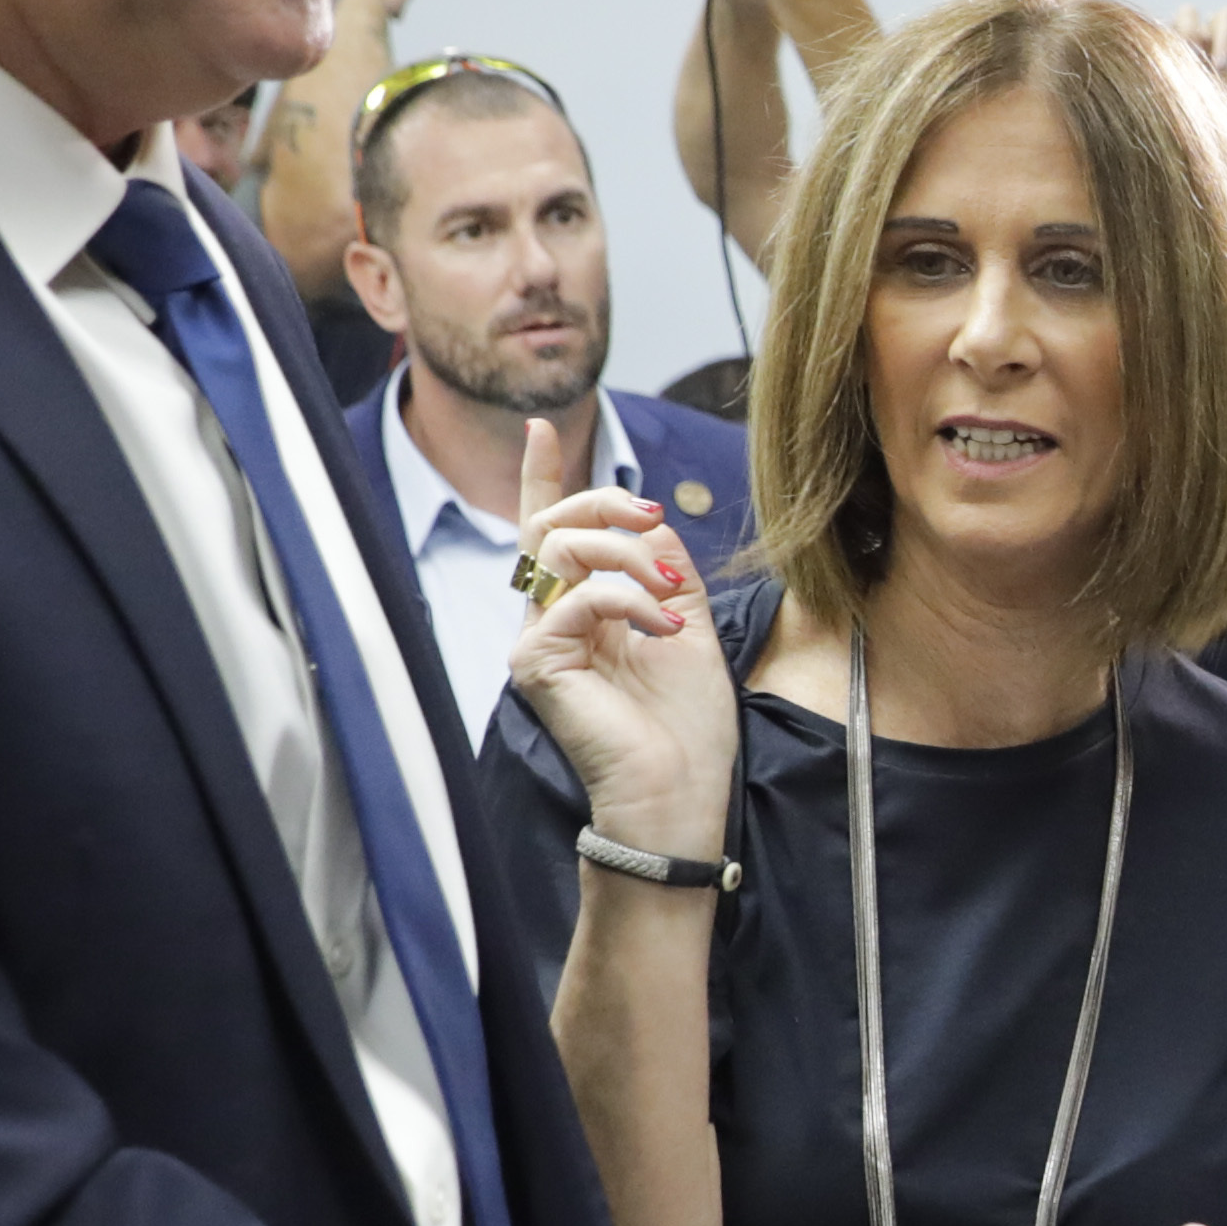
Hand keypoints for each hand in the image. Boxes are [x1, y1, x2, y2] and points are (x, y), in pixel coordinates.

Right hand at [503, 420, 737, 850]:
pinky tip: (664, 630)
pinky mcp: (535, 663)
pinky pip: (575, 599)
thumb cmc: (686, 729)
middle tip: (652, 512)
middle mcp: (549, 620)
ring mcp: (537, 641)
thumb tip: (653, 524)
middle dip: (604, 500)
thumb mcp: (691, 631)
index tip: (540, 429)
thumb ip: (669, 574)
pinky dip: (628, 603)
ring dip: (629, 556)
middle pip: (552, 525)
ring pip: (561, 550)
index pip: (553, 533)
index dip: (544, 478)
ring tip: (672, 595)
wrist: (677, 796)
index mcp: (584, 610)